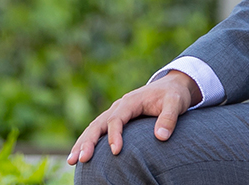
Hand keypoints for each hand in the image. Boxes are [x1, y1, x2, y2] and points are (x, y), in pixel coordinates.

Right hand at [67, 70, 198, 164]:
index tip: (116, 151)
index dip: (115, 135)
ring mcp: (116, 113)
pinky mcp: (116, 119)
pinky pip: (98, 130)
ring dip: (82, 143)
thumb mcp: (176, 103)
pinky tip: (80, 155)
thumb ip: (169, 118)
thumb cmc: (174, 95)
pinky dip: (87, 141)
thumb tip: (161, 137)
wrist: (173, 86)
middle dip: (88, 141)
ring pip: (94, 127)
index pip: (117, 118)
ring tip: (72, 161)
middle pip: (98, 123)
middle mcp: (119, 106)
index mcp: (131, 101)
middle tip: (81, 159)